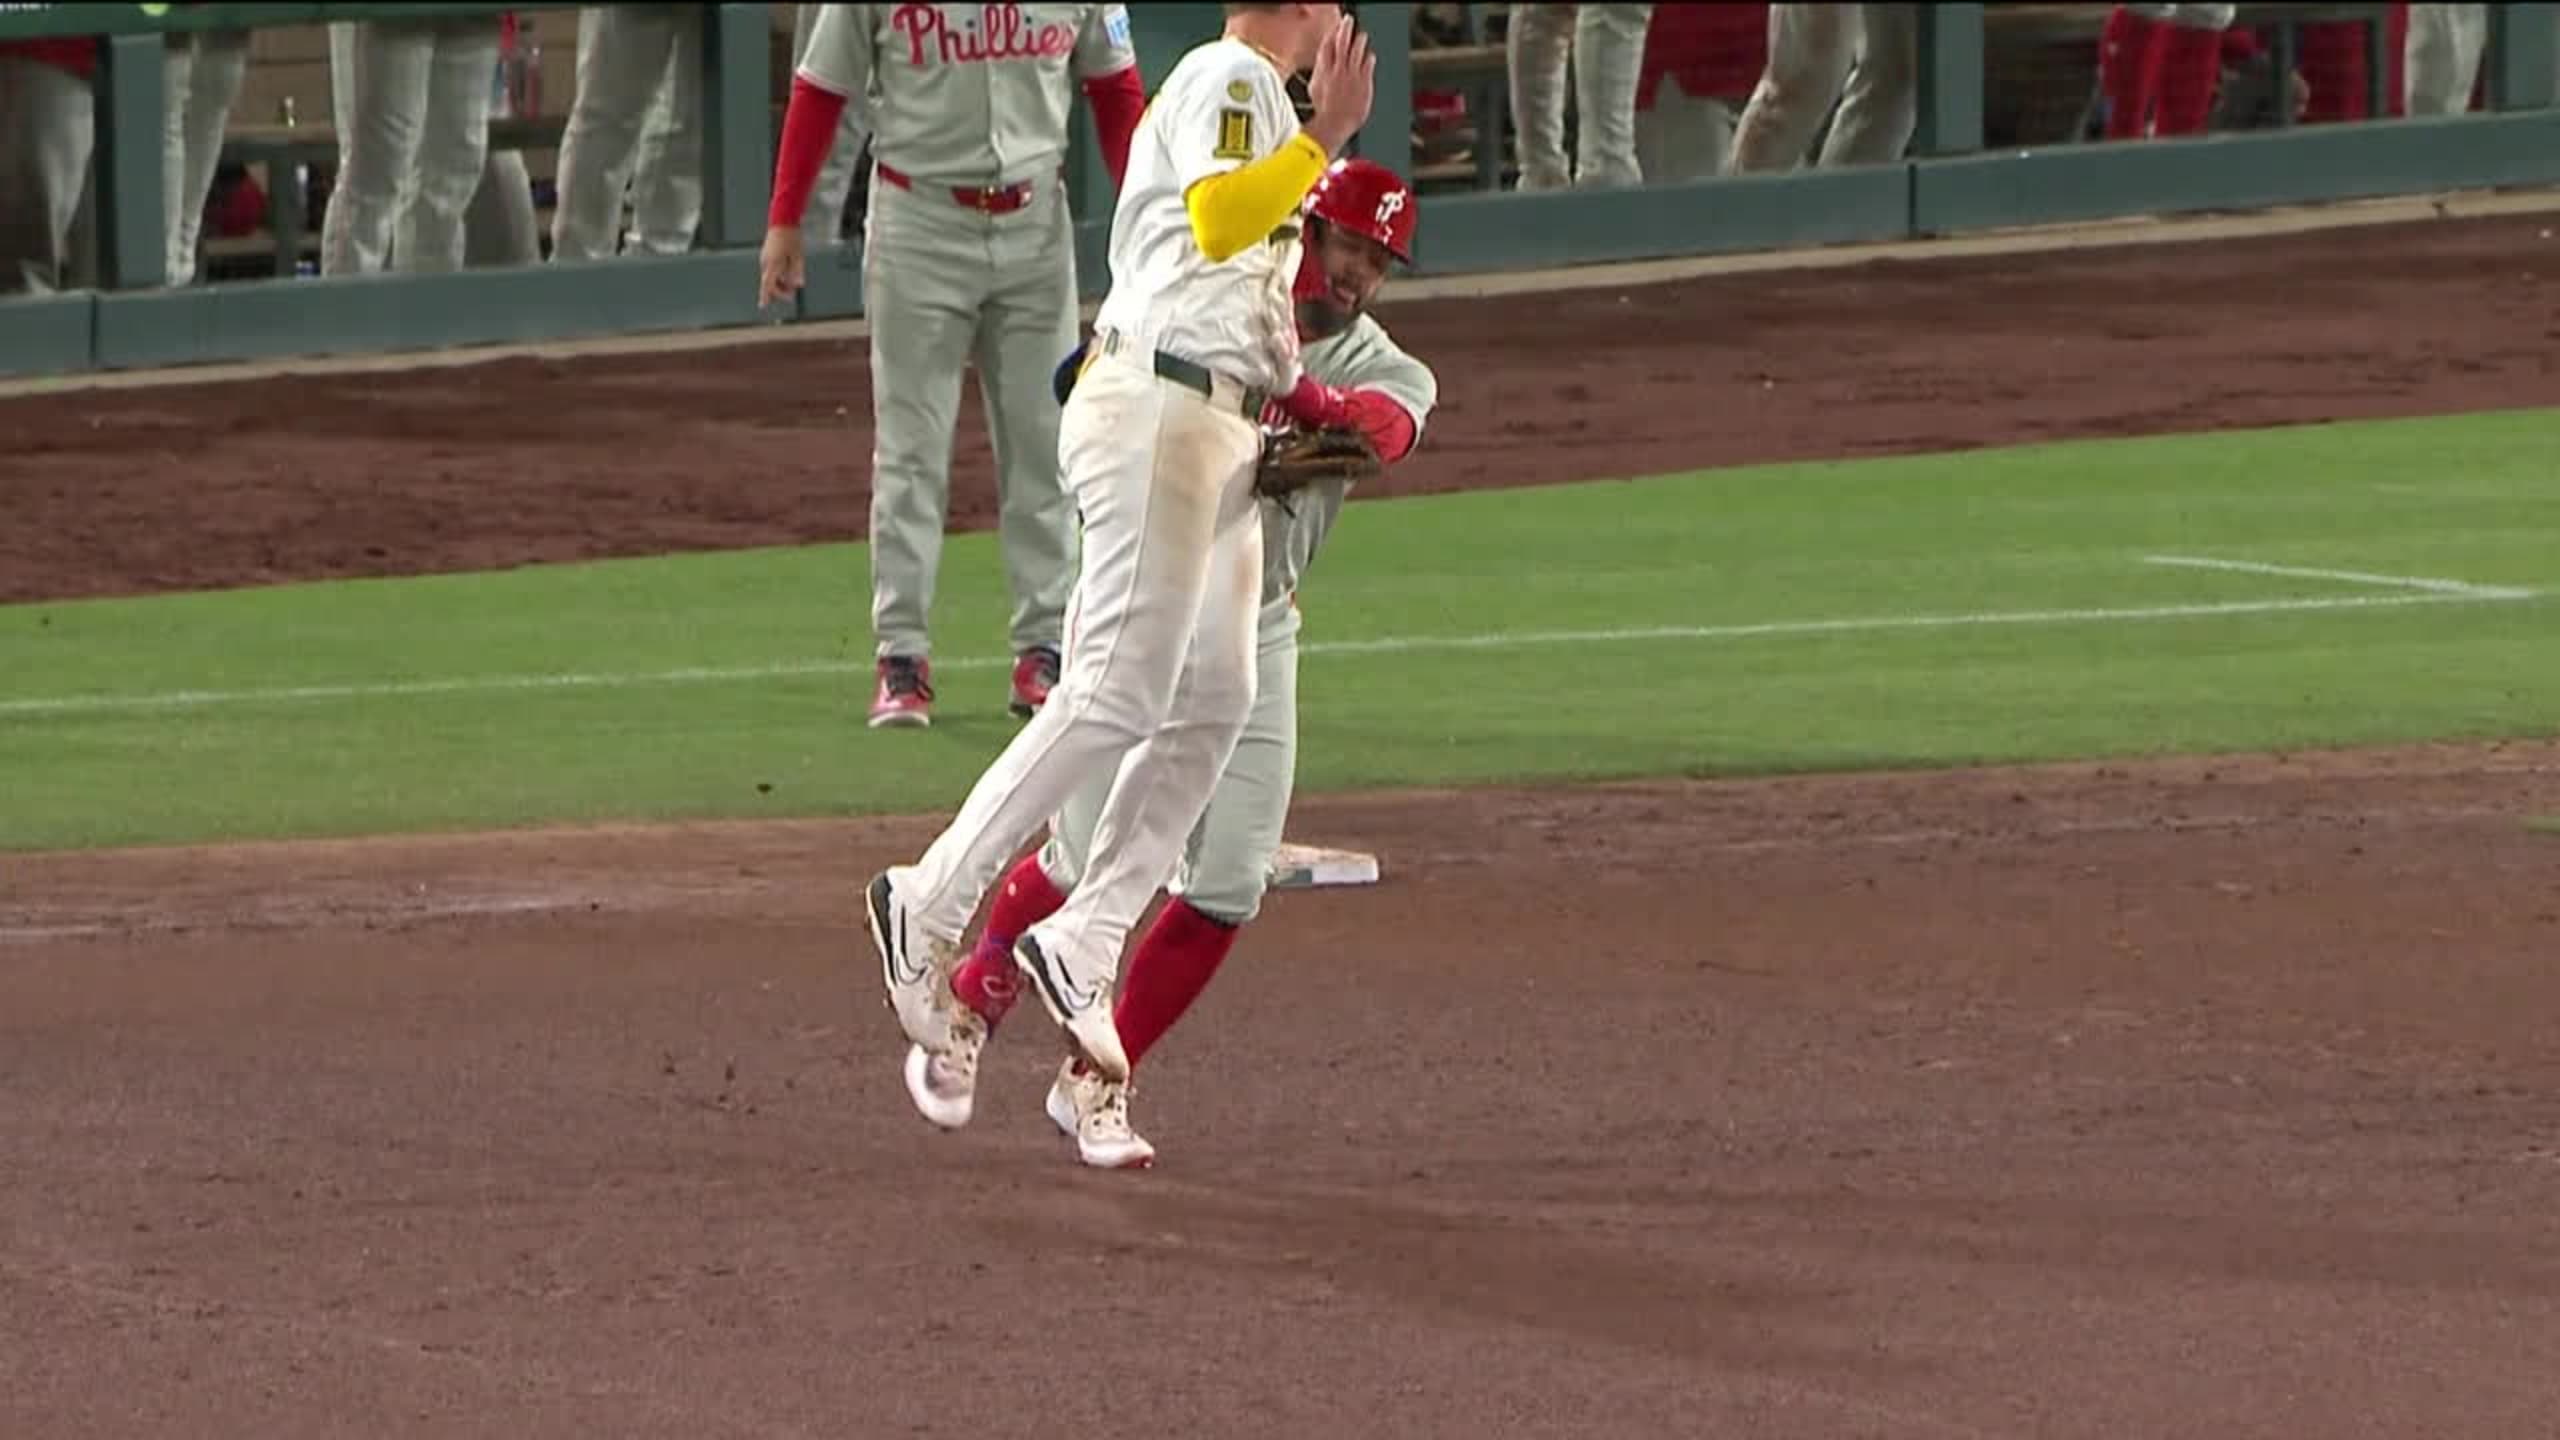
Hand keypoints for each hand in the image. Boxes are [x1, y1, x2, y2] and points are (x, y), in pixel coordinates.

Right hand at [758, 225, 806, 308]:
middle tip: (793, 293)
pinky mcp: (766, 255)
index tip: (762, 306)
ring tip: (792, 281)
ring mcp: (765, 258)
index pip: (767, 284)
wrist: (782, 221)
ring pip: (770, 277)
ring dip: (780, 283)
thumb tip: (798, 285)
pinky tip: (787, 272)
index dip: (765, 296)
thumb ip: (797, 272)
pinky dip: (778, 275)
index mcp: (774, 263)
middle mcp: (766, 262)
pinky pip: (770, 270)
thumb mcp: (799, 256)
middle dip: (780, 291)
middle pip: (769, 283)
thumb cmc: (792, 238)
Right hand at [1303, 14, 1373, 156]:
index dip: (1331, 36)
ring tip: (1362, 36)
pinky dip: (1369, 57)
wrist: (1334, 124)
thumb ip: (1319, 76)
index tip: (1334, 30)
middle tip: (1348, 20)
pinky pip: (1368, 63)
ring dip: (1359, 40)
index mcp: (1323, 70)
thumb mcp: (1314, 90)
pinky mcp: (1364, 81)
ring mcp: (1351, 74)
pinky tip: (1370, 56)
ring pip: (1357, 49)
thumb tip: (1320, 70)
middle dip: (1345, 29)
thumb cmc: (1324, 113)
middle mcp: (1337, 69)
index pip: (1326, 46)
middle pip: (1341, 42)